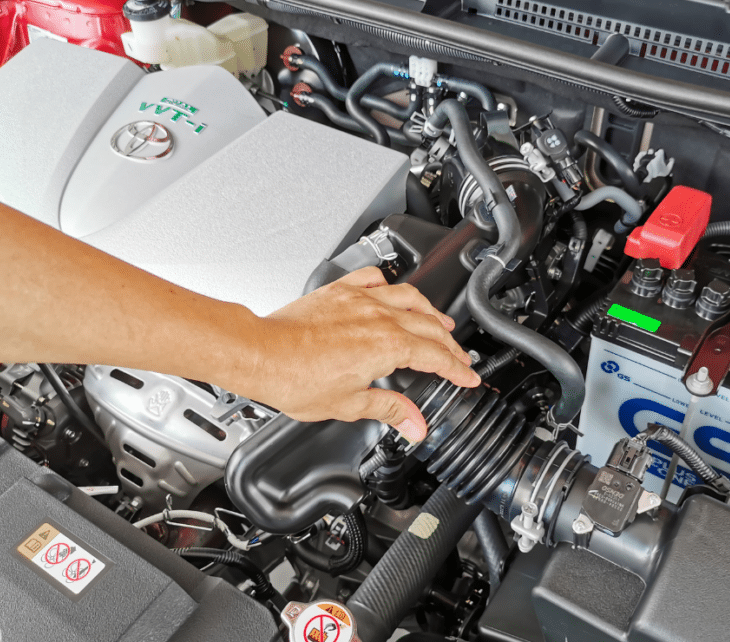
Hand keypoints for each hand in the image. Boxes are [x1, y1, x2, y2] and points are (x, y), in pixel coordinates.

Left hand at [239, 267, 479, 440]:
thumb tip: (415, 425)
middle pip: (429, 326)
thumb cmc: (296, 378)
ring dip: (430, 310)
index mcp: (388, 346)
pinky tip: (392, 291)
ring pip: (408, 297)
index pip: (436, 356)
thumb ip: (390, 410)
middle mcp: (379, 317)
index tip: (468, 377)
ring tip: (440, 320)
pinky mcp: (339, 291)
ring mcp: (359, 300)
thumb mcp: (350, 405)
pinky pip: (373, 278)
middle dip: (450, 343)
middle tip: (459, 356)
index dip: (457, 369)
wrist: (261, 354)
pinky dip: (390, 285)